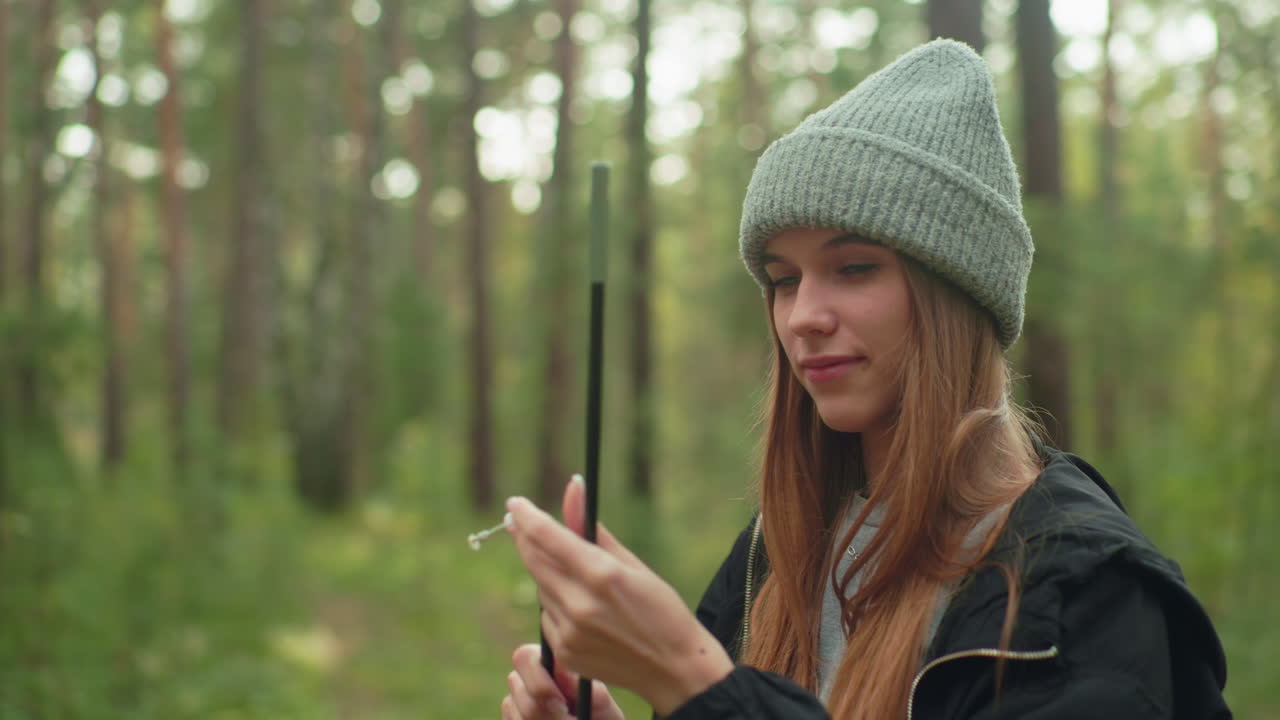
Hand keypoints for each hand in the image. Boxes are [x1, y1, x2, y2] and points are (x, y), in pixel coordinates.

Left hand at [506, 478, 732, 715]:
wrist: (674, 669)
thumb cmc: (660, 608)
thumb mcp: (632, 563)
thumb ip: (591, 529)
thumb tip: (573, 488)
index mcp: (601, 574)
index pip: (548, 537)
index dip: (526, 517)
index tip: (515, 503)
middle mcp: (579, 603)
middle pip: (535, 560)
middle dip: (524, 537)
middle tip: (517, 520)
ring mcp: (569, 631)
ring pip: (541, 587)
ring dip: (546, 572)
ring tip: (574, 572)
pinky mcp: (564, 652)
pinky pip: (547, 615)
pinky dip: (556, 603)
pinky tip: (581, 606)